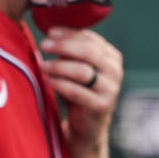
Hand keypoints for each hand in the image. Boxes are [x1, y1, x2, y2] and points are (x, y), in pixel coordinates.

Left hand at [39, 26, 122, 143]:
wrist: (87, 125)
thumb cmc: (78, 91)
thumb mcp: (76, 68)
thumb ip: (70, 52)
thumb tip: (51, 35)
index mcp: (112, 57)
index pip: (91, 39)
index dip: (69, 34)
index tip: (50, 32)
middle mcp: (115, 71)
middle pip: (88, 52)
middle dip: (63, 46)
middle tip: (44, 45)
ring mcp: (111, 90)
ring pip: (82, 71)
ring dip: (59, 66)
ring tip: (43, 65)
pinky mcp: (101, 106)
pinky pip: (77, 92)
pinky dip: (59, 84)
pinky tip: (48, 80)